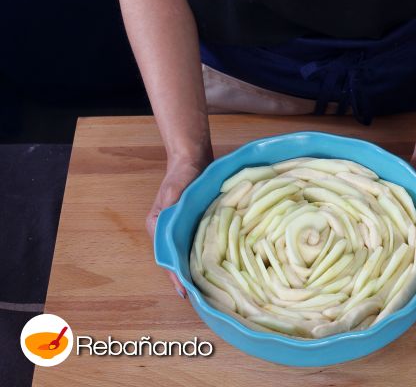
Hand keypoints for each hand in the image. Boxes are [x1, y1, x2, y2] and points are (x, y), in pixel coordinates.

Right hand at [146, 156, 209, 298]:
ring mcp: (181, 230)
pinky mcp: (195, 226)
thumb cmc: (181, 174)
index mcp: (157, 226)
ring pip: (188, 255)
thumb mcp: (174, 190)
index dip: (175, 276)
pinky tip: (217, 267)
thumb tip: (170, 229)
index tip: (184, 292)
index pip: (166, 257)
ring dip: (196, 271)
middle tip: (201, 299)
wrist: (192, 158)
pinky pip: (199, 245)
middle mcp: (167, 232)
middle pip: (176, 260)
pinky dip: (205, 256)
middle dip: (186, 279)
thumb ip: (171, 209)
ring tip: (209, 290)